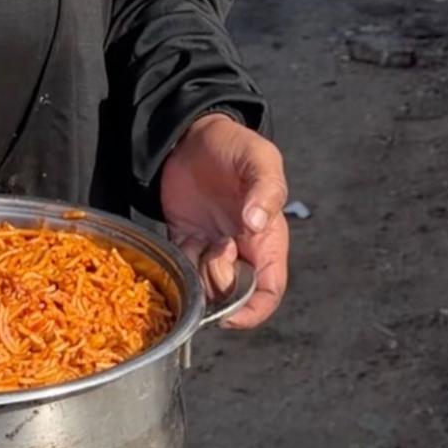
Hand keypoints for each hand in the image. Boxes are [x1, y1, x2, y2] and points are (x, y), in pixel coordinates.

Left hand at [158, 113, 288, 329]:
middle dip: (220, 285)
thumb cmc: (236, 146)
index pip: (269, 290)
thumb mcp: (260, 160)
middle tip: (212, 251)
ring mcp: (212, 245)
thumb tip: (256, 223)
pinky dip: (178, 267)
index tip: (232, 314)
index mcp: (267, 238)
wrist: (194, 133)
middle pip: (234, 294)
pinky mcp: (185, 238)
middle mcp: (241, 249)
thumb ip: (265, 190)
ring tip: (197, 241)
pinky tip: (181, 242)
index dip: (254, 309)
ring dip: (198, 276)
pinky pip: (182, 267)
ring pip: (206, 285)